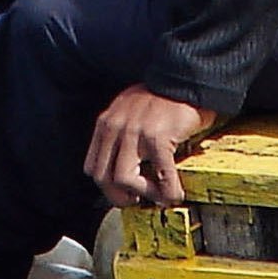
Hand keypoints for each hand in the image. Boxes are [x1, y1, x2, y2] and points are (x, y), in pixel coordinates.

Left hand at [83, 85, 218, 206]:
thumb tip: (130, 171)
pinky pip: (160, 176)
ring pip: (123, 179)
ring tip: (158, 194)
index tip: (124, 192)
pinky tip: (176, 193)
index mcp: (107, 124)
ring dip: (142, 194)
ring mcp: (134, 132)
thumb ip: (124, 135)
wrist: (185, 78)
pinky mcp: (158, 138)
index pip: (92, 167)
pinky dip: (168, 191)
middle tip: (139, 199)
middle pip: (102, 178)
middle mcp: (115, 128)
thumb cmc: (163, 98)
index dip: (107, 186)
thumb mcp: (130, 112)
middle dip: (120, 196)